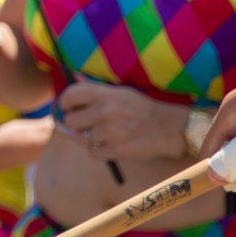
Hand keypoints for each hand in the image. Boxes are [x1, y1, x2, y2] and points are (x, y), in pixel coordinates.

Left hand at [57, 80, 185, 162]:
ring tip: (103, 137)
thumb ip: (96, 91)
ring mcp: (110, 131)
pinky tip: (109, 147)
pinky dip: (98, 153)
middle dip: (74, 125)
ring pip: (80, 139)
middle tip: (83, 127)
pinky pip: (93, 153)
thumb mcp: (121, 93)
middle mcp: (105, 111)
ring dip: (88, 140)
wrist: (170, 128)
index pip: (70, 95)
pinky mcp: (116, 150)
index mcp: (105, 94)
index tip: (67, 109)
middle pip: (70, 121)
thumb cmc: (142, 110)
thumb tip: (73, 83)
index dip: (64, 104)